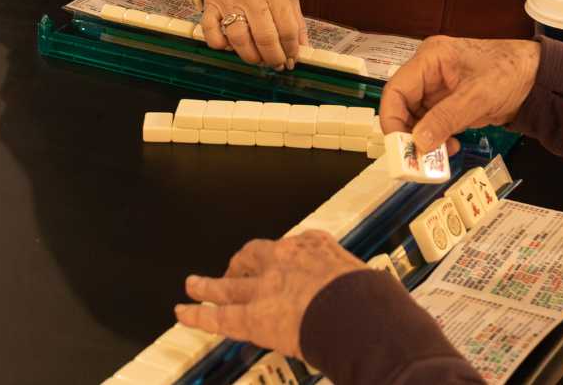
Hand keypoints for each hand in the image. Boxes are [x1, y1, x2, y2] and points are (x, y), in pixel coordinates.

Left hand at [175, 231, 364, 359]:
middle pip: (255, 256)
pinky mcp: (253, 315)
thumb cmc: (370, 299)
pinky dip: (198, 313)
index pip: (293, 247)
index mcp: (315, 247)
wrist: (355, 310)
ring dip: (209, 284)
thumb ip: (361, 288)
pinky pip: (219, 314)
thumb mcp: (368, 282)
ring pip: (230, 284)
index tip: (282, 264)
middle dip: (242, 263)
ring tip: (193, 283)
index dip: (283, 259)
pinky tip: (183, 311)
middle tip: (234, 269)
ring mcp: (266, 287)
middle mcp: (285, 260)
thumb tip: (379, 303)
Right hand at [200, 0, 306, 68]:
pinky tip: (231, 45)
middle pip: (265, 37)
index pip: (287, 29)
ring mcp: (228, 1)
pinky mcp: (210, 6)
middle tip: (277, 64)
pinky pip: (212, 35)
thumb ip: (295, 18)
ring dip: (251, 57)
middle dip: (274, 58)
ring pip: (239, 40)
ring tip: (258, 58)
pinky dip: (222, 46)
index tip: (292, 59)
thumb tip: (302, 48)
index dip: (292, 50)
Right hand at [380, 35, 540, 153]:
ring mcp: (439, 88)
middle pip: (403, 106)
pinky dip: (437, 139)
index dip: (392, 118)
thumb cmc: (508, 72)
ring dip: (424, 140)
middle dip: (408, 134)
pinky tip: (451, 147)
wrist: (538, 76)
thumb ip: (446, 118)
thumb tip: (418, 143)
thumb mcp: (477, 96)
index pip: (396, 89)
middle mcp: (429, 72)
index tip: (399, 146)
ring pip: (416, 118)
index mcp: (430, 58)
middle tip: (418, 159)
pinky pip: (433, 124)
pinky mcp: (449, 103)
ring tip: (438, 157)